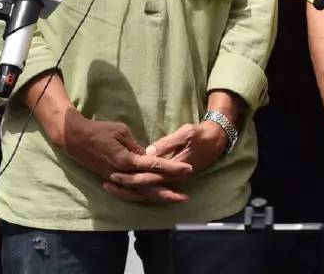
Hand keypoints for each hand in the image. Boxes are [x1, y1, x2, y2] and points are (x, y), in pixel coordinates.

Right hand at [56, 110, 191, 203]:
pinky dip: (142, 197)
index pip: (154, 166)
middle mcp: (123, 174)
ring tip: (174, 199)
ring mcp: (116, 180)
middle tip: (186, 194)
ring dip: (158, 197)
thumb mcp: (121, 131)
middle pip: (150, 186)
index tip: (188, 169)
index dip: (172, 168)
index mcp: (126, 160)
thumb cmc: (98, 131)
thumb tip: (147, 156)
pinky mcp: (111, 180)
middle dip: (170, 190)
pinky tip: (152, 198)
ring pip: (141, 193)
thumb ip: (136, 146)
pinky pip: (130, 193)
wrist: (75, 139)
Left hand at [105, 121, 226, 200]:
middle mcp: (172, 177)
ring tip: (110, 185)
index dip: (132, 176)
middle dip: (126, 185)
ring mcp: (172, 178)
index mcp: (174, 168)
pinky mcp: (171, 176)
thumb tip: (149, 151)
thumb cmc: (200, 135)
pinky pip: (153, 185)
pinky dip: (138, 186)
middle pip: (145, 186)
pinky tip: (125, 185)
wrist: (216, 140)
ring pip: (147, 189)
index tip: (115, 173)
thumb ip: (167, 143)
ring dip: (129, 189)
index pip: (150, 176)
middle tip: (107, 182)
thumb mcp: (185, 134)